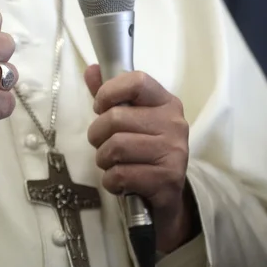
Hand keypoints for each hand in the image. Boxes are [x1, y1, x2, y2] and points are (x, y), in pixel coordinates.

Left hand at [84, 65, 191, 252]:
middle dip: (97, 135)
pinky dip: (111, 181)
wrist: (166, 197)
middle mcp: (175, 124)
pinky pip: (120, 174)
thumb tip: (92, 69)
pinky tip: (120, 182)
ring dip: (103, 160)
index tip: (100, 107)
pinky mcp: (167, 179)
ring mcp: (174, 152)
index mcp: (166, 103)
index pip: (136, 81)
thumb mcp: (129, 121)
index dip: (108, 92)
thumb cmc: (143, 153)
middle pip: (115, 118)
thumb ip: (111, 96)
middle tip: (103, 145)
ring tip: (112, 164)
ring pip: (115, 147)